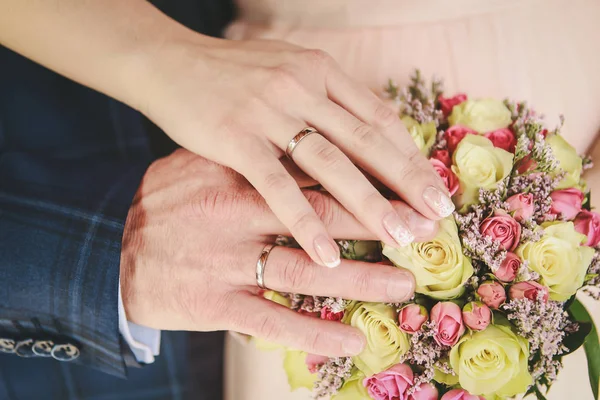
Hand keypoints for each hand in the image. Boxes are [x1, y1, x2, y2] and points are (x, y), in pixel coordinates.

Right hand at [120, 150, 436, 355]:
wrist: (112, 253)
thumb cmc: (168, 204)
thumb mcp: (201, 164)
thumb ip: (251, 157)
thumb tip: (304, 146)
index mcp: (237, 173)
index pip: (313, 172)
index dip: (364, 179)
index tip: (404, 185)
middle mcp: (237, 214)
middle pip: (322, 217)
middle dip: (379, 222)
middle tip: (424, 229)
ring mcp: (227, 261)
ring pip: (306, 272)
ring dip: (360, 280)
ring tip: (403, 284)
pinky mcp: (214, 304)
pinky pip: (272, 321)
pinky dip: (313, 333)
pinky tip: (351, 339)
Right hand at [138, 37, 452, 267]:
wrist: (167, 62)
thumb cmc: (230, 73)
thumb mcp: (286, 70)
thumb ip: (324, 97)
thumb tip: (365, 129)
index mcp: (319, 69)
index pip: (377, 116)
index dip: (408, 153)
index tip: (431, 185)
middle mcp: (301, 86)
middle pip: (366, 140)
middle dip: (407, 180)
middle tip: (437, 215)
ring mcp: (268, 111)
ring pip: (330, 164)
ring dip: (368, 204)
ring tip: (400, 237)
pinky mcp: (234, 139)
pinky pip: (277, 186)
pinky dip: (304, 221)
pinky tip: (327, 252)